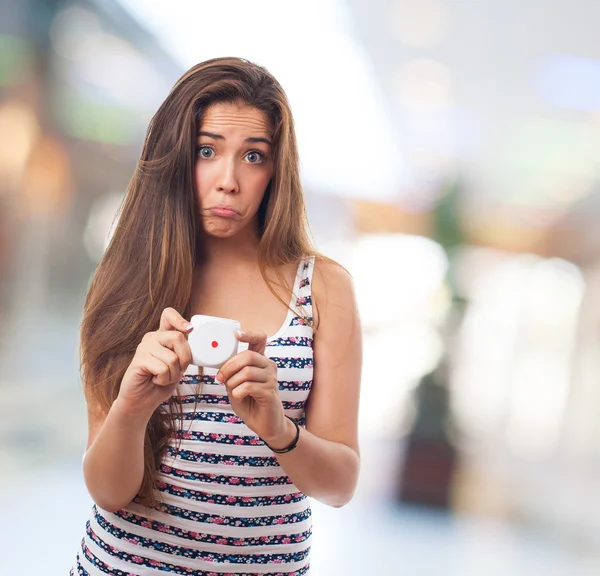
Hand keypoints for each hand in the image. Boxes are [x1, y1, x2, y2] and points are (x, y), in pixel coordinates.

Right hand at [116, 307, 192, 418]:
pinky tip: (154, 380)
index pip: (168, 315)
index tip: (189, 329)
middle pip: (178, 337)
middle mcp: (152, 338)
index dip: (180, 319)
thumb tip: (192, 338)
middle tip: (177, 370)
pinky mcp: (138, 361)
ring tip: (163, 377)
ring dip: (173, 374)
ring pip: (172, 358)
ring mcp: (144, 348)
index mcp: (163, 336)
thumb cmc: (162, 382)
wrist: (143, 401)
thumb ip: (184, 351)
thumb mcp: (179, 364)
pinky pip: (162, 369)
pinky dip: (164, 380)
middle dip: (185, 358)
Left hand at [217, 330, 292, 446]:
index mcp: (260, 360)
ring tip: (232, 390)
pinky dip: (238, 392)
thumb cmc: (249, 401)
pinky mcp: (270, 392)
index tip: (237, 334)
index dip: (249, 334)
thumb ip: (231, 372)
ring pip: (247, 372)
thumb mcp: (236, 383)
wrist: (264, 423)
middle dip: (229, 367)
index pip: (260, 339)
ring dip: (232, 382)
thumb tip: (219, 363)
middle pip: (248, 356)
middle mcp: (268, 366)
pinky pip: (248, 386)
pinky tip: (239, 397)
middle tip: (220, 377)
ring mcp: (272, 379)